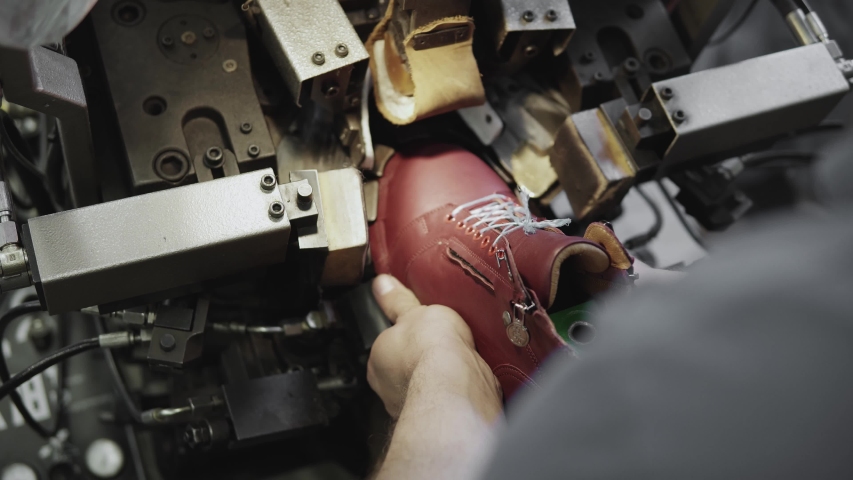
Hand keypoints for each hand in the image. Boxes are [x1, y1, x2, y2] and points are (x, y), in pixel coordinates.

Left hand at [367, 274, 500, 418]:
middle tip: (442, 344)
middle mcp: (388, 388)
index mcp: (377, 361)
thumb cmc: (430, 348)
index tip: (422, 329)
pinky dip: (455, 390)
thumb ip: (398, 300)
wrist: (457, 382)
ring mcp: (410, 406)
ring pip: (424, 386)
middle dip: (421, 359)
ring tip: (458, 360)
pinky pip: (445, 399)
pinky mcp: (437, 417)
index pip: (388, 346)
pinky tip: (466, 378)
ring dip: (438, 377)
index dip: (407, 335)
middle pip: (404, 368)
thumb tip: (382, 283)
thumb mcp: (413, 311)